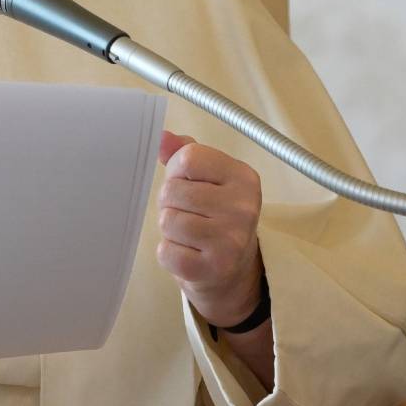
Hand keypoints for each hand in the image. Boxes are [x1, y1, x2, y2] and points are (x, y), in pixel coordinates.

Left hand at [156, 130, 264, 327]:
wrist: (233, 268)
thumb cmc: (214, 214)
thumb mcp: (208, 178)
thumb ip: (185, 153)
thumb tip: (161, 137)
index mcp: (244, 177)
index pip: (189, 158)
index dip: (177, 170)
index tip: (189, 182)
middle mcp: (243, 208)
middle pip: (173, 190)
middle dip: (170, 202)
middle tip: (188, 213)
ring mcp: (231, 240)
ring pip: (168, 221)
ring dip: (170, 228)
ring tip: (188, 233)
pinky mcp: (214, 268)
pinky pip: (167, 252)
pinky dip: (169, 253)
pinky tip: (187, 252)